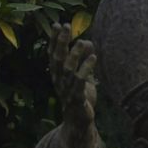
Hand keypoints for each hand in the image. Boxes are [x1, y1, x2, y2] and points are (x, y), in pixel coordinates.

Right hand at [50, 23, 97, 137]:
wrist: (78, 122)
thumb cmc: (80, 97)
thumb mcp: (82, 76)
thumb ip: (83, 60)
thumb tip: (87, 42)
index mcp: (58, 75)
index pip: (53, 54)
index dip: (54, 40)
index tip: (57, 24)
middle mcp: (60, 81)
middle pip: (58, 59)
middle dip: (61, 42)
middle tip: (66, 26)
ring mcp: (67, 89)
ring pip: (68, 69)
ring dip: (75, 54)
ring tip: (82, 41)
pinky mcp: (77, 98)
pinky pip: (80, 82)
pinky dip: (86, 69)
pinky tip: (93, 57)